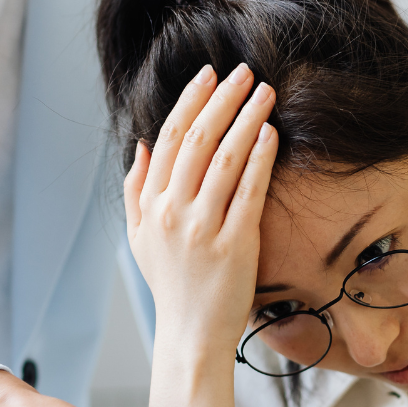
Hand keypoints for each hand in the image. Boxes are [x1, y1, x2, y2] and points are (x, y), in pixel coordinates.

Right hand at [124, 62, 277, 406]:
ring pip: (223, 158)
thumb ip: (137, 190)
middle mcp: (172, 212)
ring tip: (264, 91)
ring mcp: (202, 228)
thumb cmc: (172, 286)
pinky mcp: (235, 244)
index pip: (167, 140)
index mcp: (150, 205)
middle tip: (244, 71)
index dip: (189, 102)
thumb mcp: (141, 239)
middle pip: (196, 140)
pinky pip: (248, 190)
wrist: (191, 335)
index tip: (209, 76)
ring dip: (245, 118)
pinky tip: (270, 132)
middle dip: (221, 99)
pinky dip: (259, 157)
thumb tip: (142, 145)